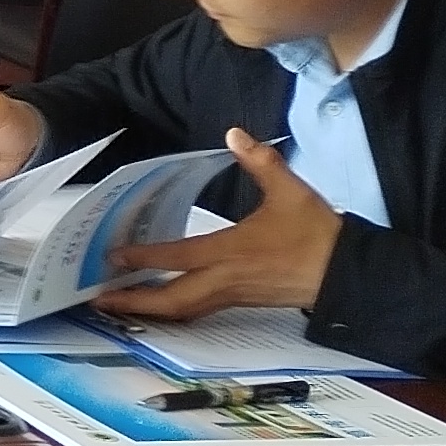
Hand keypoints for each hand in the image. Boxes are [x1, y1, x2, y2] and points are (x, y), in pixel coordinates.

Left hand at [101, 130, 341, 316]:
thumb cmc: (316, 233)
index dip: (144, 258)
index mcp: (231, 252)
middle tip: (98, 300)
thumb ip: (261, 162)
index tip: (113, 256)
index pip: (179, 257)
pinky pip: (198, 311)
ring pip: (183, 310)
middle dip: (133, 303)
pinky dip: (174, 310)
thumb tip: (236, 133)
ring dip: (150, 310)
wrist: (346, 273)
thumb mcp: (290, 191)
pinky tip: (160, 303)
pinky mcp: (240, 302)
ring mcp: (232, 295)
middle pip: (172, 300)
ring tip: (118, 304)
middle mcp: (226, 280)